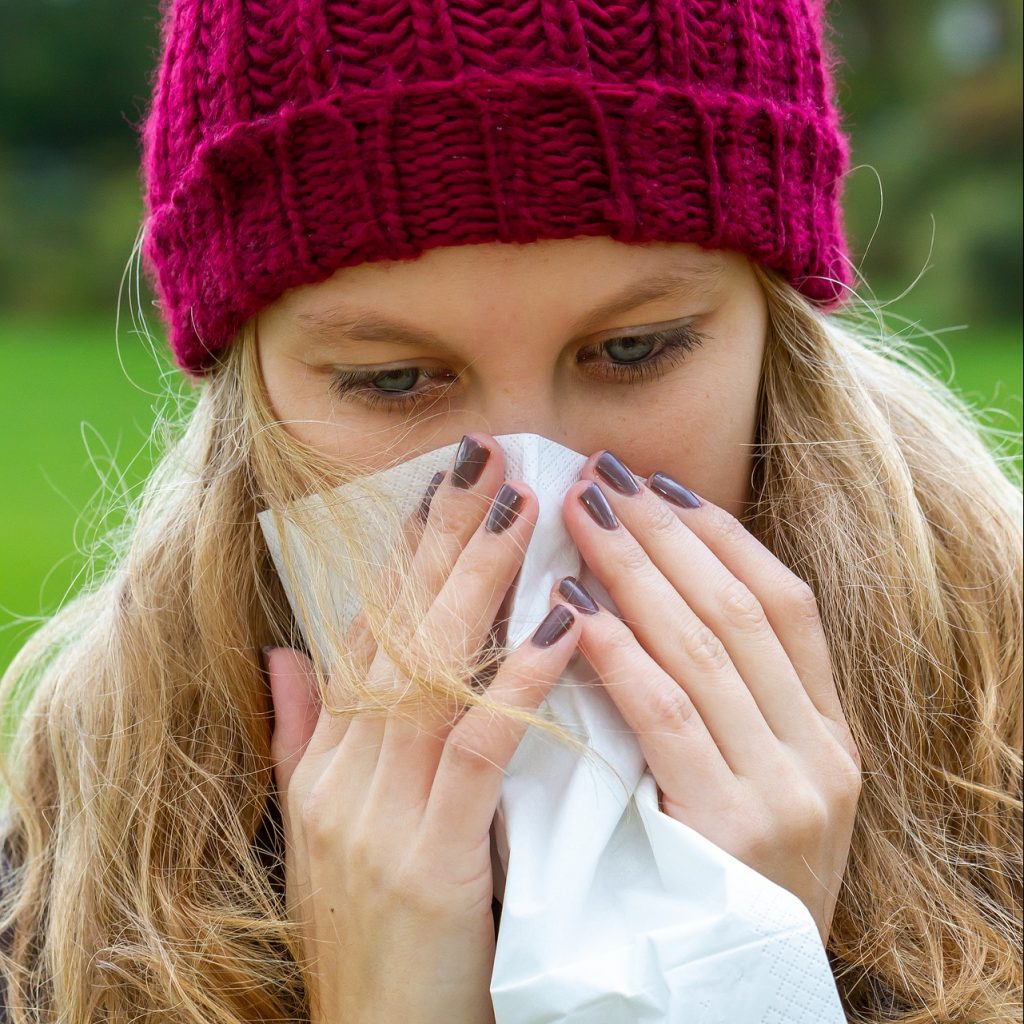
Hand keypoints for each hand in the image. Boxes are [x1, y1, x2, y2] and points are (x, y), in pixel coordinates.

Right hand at [264, 434, 581, 1023]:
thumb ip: (304, 734)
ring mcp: (379, 812)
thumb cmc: (371, 934)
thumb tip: (288, 651)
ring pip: (431, 670)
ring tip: (525, 508)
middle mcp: (344, 769)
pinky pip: (477, 748)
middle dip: (443, 537)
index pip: (368, 628)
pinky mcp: (428, 857)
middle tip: (489, 456)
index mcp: (329, 757)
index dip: (404, 550)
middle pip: (396, 628)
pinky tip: (565, 621)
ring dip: (480, 582)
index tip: (443, 481)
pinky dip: (518, 678)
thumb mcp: (322, 828)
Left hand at [555, 450, 861, 943]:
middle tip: (602, 474)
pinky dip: (620, 653)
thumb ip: (723, 700)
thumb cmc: (721, 879)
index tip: (659, 483)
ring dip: (637, 571)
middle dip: (667, 534)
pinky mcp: (733, 832)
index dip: (719, 535)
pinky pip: (669, 718)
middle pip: (740, 609)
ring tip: (581, 513)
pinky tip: (574, 608)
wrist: (728, 1004)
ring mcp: (787, 792)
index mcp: (828, 734)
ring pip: (706, 648)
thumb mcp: (750, 783)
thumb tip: (651, 591)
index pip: (784, 603)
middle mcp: (822, 753)